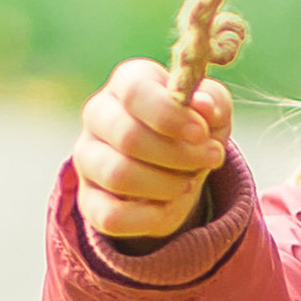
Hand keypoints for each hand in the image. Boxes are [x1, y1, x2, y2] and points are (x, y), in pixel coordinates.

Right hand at [72, 60, 230, 245]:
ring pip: (118, 175)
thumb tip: (205, 107)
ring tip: (188, 183)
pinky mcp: (89, 199)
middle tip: (210, 159)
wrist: (174, 170)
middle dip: (179, 155)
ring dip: (166, 185)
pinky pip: (111, 216)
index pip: (136, 93)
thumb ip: (213, 103)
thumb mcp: (211, 112)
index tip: (202, 134)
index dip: (171, 116)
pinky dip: (148, 218)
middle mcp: (98, 115)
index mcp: (126, 82)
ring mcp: (88, 158)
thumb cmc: (190, 130)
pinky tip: (167, 208)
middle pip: (128, 137)